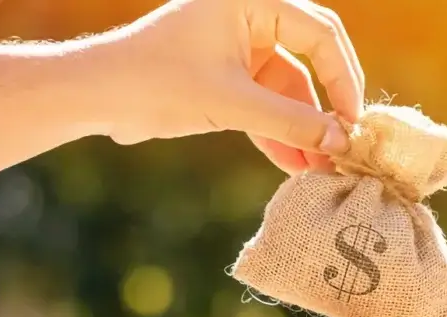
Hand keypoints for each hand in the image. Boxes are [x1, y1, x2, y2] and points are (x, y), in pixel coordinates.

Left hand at [95, 0, 363, 173]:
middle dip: (326, 105)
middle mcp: (247, 16)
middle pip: (310, 58)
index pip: (320, 33)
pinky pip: (263, 103)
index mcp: (251, 0)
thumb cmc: (156, 82)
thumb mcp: (232, 104)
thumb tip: (341, 143)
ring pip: (286, 88)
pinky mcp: (222, 78)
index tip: (353, 122)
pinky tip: (296, 165)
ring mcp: (235, 48)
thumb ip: (290, 123)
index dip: (343, 78)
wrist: (93, 96)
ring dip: (302, 127)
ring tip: (322, 169)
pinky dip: (277, 132)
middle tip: (346, 144)